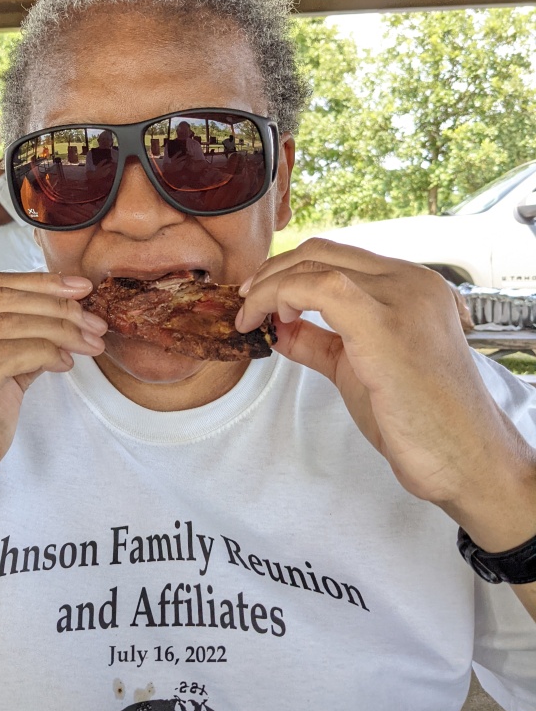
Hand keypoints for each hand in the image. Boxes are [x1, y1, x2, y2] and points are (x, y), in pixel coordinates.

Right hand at [0, 272, 105, 527]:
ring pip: (8, 325)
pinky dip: (44, 353)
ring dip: (60, 330)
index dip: (40, 282)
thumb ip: (15, 349)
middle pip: (2, 300)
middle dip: (58, 306)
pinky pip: (6, 356)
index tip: (80, 288)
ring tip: (91, 342)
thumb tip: (60, 321)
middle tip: (95, 320)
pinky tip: (66, 363)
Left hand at [236, 239, 529, 518]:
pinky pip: (319, 288)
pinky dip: (283, 297)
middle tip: (244, 303)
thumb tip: (278, 328)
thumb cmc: (421, 420)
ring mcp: (402, 298)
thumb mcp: (359, 368)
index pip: (338, 256)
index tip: (259, 297)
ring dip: (270, 286)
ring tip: (249, 315)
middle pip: (321, 251)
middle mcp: (411, 281)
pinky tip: (273, 322)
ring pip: (314, 264)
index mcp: (412, 285)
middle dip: (271, 273)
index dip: (289, 270)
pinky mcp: (385, 324)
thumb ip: (321, 343)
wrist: (466, 460)